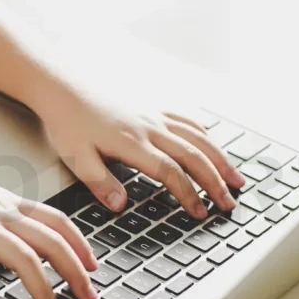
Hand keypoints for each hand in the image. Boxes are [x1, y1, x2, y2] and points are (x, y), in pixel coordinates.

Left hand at [34, 87, 245, 217]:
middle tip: (229, 203)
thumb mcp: (77, 159)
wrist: (63, 85)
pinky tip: (212, 145)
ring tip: (236, 179)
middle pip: (194, 156)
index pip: (171, 173)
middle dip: (215, 182)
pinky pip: (188, 119)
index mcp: (133, 144)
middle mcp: (151, 127)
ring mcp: (155, 114)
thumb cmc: (67, 122)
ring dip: (220, 159)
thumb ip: (100, 183)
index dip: (189, 195)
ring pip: (198, 137)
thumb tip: (121, 206)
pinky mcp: (153, 105)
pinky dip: (206, 134)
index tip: (200, 213)